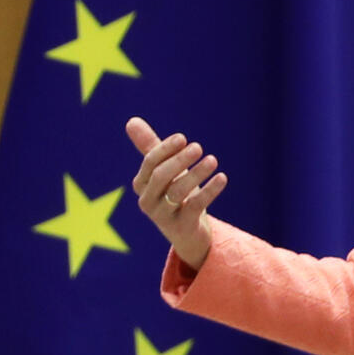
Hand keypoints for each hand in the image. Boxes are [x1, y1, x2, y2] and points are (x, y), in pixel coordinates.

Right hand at [126, 117, 227, 270]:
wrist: (188, 234)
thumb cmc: (173, 194)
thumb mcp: (163, 171)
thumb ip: (150, 147)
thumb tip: (131, 120)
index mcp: (142, 184)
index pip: (150, 162)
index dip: (165, 148)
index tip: (183, 138)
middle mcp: (148, 201)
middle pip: (161, 176)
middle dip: (179, 160)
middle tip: (198, 147)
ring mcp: (164, 215)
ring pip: (178, 191)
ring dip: (196, 173)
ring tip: (212, 160)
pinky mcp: (182, 226)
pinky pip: (196, 206)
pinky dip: (210, 190)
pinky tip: (222, 177)